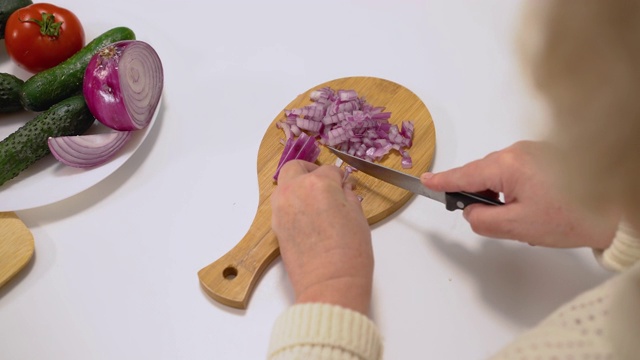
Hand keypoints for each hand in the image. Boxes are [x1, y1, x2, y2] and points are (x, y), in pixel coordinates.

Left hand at [271, 160, 373, 313]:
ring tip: (316, 202)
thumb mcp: (358, 217)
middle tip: (325, 183)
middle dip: (310, 171)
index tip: (344, 186)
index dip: (339, 178)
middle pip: (296, 167)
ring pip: (285, 185)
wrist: (330, 284)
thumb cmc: (350, 253)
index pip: (329, 170)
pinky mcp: (276, 226)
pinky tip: (308, 218)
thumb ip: (348, 196)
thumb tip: (343, 189)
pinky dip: (292, 205)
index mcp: (319, 184)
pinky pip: (282, 205)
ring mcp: (281, 208)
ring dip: (298, 186)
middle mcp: (295, 191)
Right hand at [421, 141, 617, 248]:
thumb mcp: (519, 227)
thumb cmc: (572, 217)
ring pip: (503, 175)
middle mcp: (519, 151)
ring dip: (505, 196)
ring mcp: (535, 151)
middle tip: (494, 221)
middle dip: (483, 198)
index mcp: (508, 165)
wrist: (616, 212)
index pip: (465, 174)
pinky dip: (520, 190)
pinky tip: (537, 209)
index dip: (444, 181)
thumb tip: (470, 213)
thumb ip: (483, 220)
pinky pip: (520, 172)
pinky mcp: (548, 156)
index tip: (426, 181)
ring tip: (526, 220)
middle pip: (484, 174)